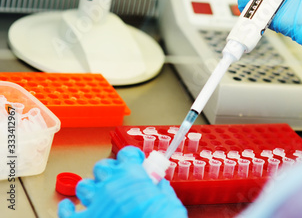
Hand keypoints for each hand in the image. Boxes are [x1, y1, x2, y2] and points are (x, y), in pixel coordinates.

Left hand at [58, 146, 186, 217]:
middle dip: (110, 171)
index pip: (126, 154)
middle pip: (102, 167)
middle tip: (118, 179)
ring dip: (91, 188)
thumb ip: (163, 191)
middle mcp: (111, 185)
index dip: (131, 156)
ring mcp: (96, 203)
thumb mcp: (170, 203)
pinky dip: (66, 209)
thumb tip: (160, 187)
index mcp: (132, 176)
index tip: (135, 160)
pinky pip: (67, 212)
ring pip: (84, 185)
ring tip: (98, 194)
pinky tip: (69, 207)